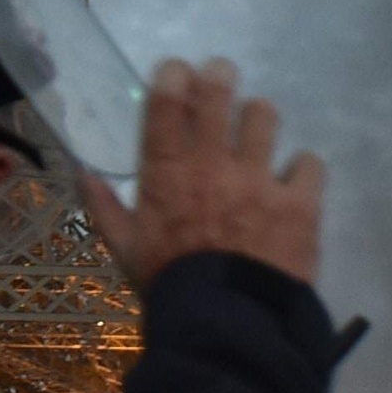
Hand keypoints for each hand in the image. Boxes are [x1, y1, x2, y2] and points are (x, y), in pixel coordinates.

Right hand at [82, 57, 321, 288]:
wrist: (227, 324)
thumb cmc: (170, 283)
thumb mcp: (126, 249)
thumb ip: (105, 207)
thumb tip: (82, 173)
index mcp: (167, 173)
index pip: (166, 105)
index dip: (172, 76)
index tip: (177, 69)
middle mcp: (213, 164)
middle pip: (217, 96)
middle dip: (219, 76)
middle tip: (221, 71)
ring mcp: (259, 179)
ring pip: (265, 117)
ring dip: (259, 118)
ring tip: (258, 127)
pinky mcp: (300, 202)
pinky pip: (309, 164)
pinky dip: (302, 169)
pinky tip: (295, 180)